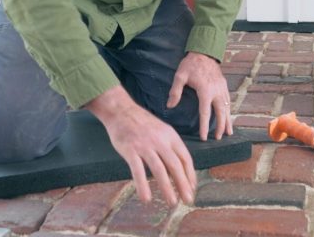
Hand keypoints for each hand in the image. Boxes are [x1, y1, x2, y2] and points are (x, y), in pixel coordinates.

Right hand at [86, 86, 195, 205]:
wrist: (121, 111)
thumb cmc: (143, 124)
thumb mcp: (162, 131)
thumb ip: (170, 148)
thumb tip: (179, 170)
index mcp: (171, 136)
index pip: (185, 158)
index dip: (190, 175)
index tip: (192, 188)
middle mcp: (161, 141)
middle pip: (175, 165)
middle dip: (183, 185)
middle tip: (188, 200)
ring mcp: (145, 145)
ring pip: (160, 170)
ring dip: (167, 188)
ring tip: (172, 203)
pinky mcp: (130, 150)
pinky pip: (138, 170)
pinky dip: (142, 185)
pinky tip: (146, 199)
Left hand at [168, 52, 232, 140]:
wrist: (204, 52)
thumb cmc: (190, 64)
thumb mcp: (180, 76)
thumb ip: (175, 91)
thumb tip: (170, 106)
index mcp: (205, 91)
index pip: (205, 113)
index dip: (205, 127)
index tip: (204, 138)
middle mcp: (216, 91)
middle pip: (221, 113)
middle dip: (220, 127)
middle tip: (218, 138)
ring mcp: (222, 89)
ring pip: (227, 108)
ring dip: (228, 121)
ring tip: (228, 133)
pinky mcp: (224, 86)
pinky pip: (229, 101)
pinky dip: (229, 111)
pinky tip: (229, 117)